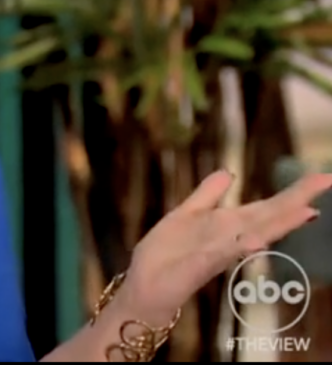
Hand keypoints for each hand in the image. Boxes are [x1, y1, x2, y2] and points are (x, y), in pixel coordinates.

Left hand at [116, 169, 331, 325]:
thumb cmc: (167, 253)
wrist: (145, 285)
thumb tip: (229, 172)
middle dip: (295, 201)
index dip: (293, 193)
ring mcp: (217, 253)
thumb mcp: (187, 214)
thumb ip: (208, 195)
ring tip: (306, 209)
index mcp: (228, 225)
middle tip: (326, 182)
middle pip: (267, 217)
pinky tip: (258, 241)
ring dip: (277, 223)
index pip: (266, 207)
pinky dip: (238, 247)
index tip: (323, 177)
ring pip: (252, 235)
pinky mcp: (199, 266)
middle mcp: (229, 239)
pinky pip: (221, 254)